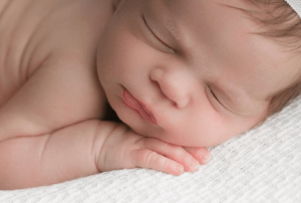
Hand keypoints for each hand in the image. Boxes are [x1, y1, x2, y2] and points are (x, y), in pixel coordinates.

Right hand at [95, 123, 210, 175]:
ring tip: (196, 165)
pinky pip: (150, 159)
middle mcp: (147, 134)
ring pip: (165, 149)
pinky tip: (178, 170)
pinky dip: (164, 164)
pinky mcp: (129, 154)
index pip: (175, 135)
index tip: (207, 151)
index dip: (191, 142)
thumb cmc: (117, 143)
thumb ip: (155, 140)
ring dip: (182, 157)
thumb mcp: (138, 139)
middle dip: (191, 150)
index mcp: (152, 131)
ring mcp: (138, 143)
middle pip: (173, 141)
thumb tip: (180, 149)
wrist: (93, 144)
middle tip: (207, 158)